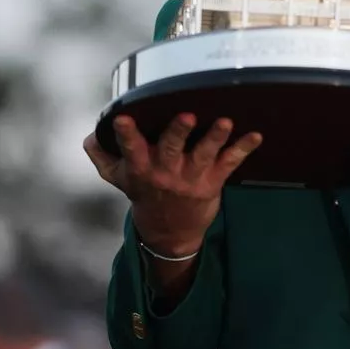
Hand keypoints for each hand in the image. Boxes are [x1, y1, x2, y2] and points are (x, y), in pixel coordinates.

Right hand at [83, 113, 262, 252]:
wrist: (169, 232)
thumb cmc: (144, 193)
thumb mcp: (117, 178)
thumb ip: (102, 155)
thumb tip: (92, 134)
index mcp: (141, 168)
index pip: (130, 149)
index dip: (126, 135)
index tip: (123, 119)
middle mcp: (166, 171)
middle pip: (170, 149)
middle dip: (178, 132)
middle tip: (186, 116)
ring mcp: (191, 177)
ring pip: (203, 154)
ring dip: (215, 137)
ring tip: (225, 122)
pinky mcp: (213, 180)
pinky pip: (230, 162)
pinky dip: (244, 148)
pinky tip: (256, 135)